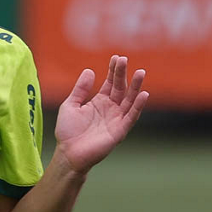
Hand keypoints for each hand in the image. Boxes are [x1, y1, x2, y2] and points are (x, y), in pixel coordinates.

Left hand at [54, 55, 148, 174]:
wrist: (68, 154)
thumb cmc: (68, 132)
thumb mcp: (70, 105)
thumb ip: (80, 89)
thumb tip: (90, 71)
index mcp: (99, 102)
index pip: (110, 83)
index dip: (113, 71)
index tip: (116, 58)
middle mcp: (110, 109)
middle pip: (120, 88)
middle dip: (123, 74)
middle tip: (125, 59)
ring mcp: (116, 119)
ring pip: (129, 100)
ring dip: (135, 87)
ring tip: (140, 73)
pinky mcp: (119, 131)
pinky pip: (131, 117)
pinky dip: (138, 106)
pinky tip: (143, 95)